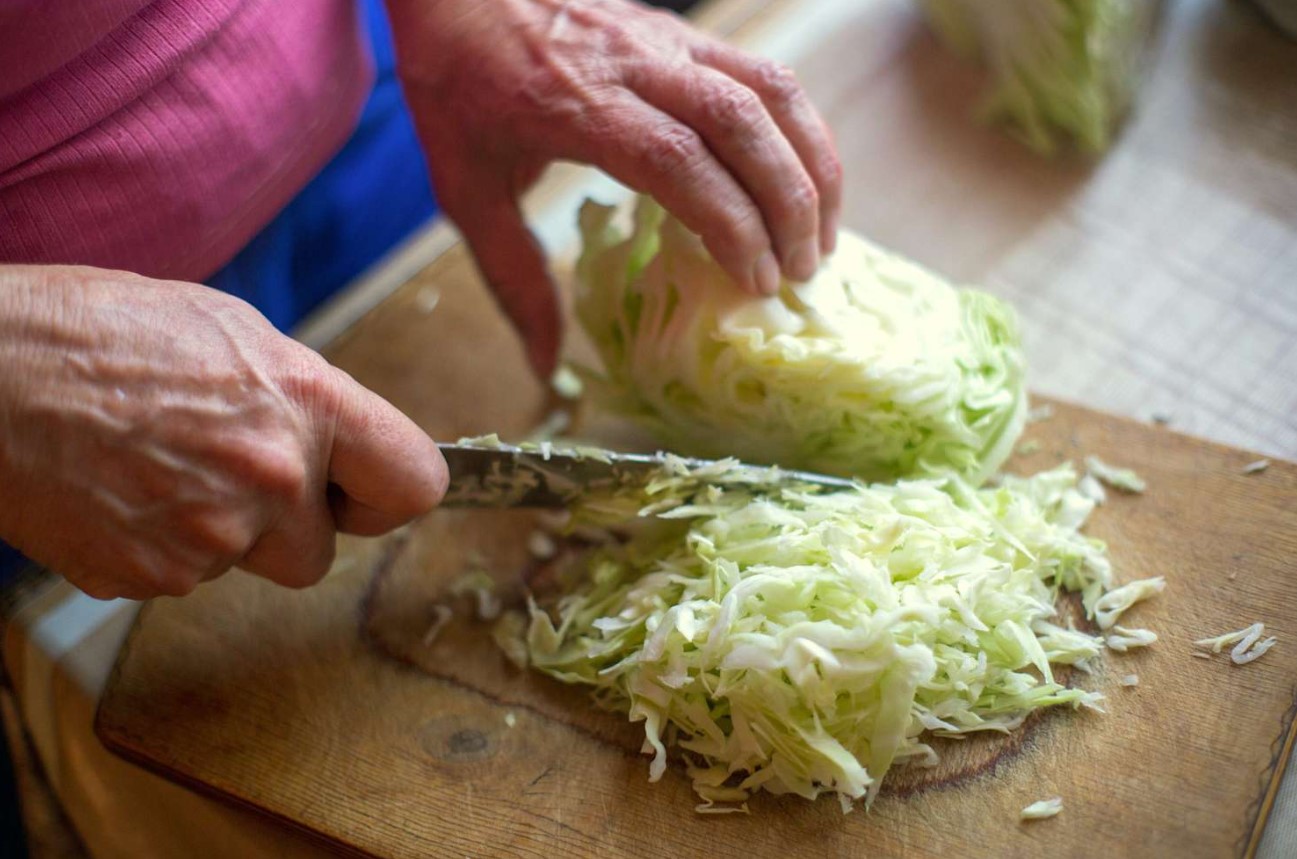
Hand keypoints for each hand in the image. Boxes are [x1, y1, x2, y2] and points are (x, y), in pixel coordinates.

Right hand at [0, 266, 446, 599]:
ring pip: (248, 565)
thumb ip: (301, 398)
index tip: (365, 492)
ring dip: (220, 534)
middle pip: (320, 552)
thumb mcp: (229, 332)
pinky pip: (183, 579)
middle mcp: (273, 477)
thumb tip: (339, 444)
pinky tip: (122, 491)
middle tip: (226, 472)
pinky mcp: (152, 577)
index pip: (415, 482)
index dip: (389, 493)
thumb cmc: (96, 333)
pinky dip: (161, 548)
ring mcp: (212, 537)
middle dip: (284, 526)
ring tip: (158, 467)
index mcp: (306, 402)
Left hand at [386, 0, 842, 376]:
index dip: (730, 222)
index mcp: (578, 106)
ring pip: (769, 90)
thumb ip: (512, 278)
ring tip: (822, 236)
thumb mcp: (465, 190)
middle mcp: (634, 64)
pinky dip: (800, 130)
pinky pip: (764, 74)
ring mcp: (666, 40)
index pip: (679, 160)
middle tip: (799, 273)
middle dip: (788, 204)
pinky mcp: (683, 33)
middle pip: (741, 123)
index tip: (754, 280)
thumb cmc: (458, 87)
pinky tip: (806, 181)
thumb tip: (542, 366)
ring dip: (811, 165)